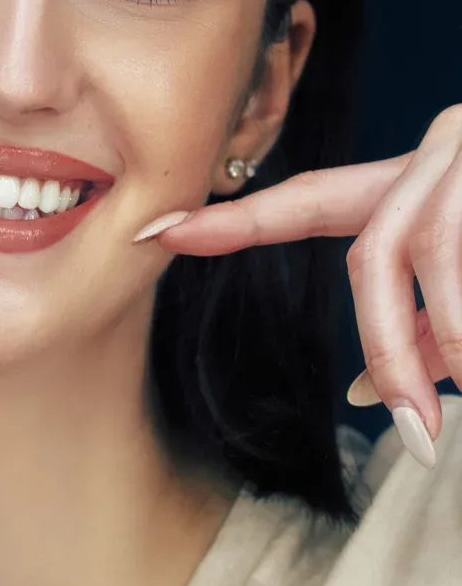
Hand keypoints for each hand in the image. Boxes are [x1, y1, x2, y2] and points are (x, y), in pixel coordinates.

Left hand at [133, 103, 461, 468]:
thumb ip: (419, 320)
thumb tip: (369, 397)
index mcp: (414, 177)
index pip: (305, 201)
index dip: (229, 222)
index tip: (153, 235)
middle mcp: (439, 155)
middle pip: (370, 258)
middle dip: (387, 347)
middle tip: (417, 430)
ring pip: (438, 273)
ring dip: (458, 342)